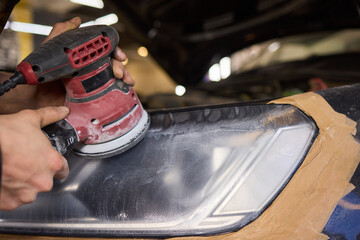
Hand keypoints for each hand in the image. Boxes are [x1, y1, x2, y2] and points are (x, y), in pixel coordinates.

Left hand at [0, 17, 133, 113]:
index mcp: (82, 60)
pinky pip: (108, 95)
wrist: (33, 98)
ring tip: (126, 81)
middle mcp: (89, 72)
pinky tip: (124, 91)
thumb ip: (60, 33)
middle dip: (120, 67)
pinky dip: (119, 93)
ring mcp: (91, 87)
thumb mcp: (49, 50)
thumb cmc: (40, 76)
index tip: (119, 55)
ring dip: (124, 78)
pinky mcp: (91, 100)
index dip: (114, 52)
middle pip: (111, 66)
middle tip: (119, 71)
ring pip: (113, 80)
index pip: (103, 53)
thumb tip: (76, 21)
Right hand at [0, 106, 69, 209]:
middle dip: (36, 173)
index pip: (63, 169)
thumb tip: (62, 111)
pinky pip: (13, 199)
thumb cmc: (5, 135)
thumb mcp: (30, 119)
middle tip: (23, 162)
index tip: (45, 161)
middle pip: (45, 180)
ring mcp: (26, 195)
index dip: (54, 164)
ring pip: (29, 191)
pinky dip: (9, 192)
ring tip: (12, 170)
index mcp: (53, 163)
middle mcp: (43, 182)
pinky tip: (4, 179)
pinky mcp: (11, 203)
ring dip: (23, 184)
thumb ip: (50, 116)